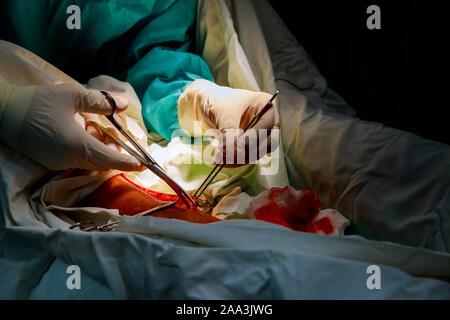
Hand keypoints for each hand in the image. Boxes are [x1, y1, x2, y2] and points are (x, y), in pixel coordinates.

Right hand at [1, 82, 141, 170]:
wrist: (2, 112)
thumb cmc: (38, 102)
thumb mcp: (72, 96)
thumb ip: (101, 102)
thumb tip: (124, 104)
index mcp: (77, 146)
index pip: (110, 160)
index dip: (128, 162)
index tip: (143, 163)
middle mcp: (70, 160)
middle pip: (102, 163)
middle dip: (117, 154)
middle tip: (125, 139)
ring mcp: (59, 163)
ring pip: (90, 162)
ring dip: (102, 150)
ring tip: (105, 130)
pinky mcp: (52, 161)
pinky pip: (78, 160)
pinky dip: (89, 151)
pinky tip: (88, 133)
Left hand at [178, 79, 279, 166]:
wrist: (205, 104)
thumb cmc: (216, 101)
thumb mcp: (222, 114)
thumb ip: (229, 133)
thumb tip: (234, 153)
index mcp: (265, 104)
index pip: (266, 127)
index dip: (252, 140)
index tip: (235, 148)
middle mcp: (267, 120)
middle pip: (268, 142)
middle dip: (248, 152)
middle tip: (230, 156)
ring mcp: (260, 133)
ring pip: (258, 153)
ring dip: (240, 159)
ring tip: (220, 158)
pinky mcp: (250, 144)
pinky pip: (247, 156)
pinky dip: (235, 161)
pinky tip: (221, 160)